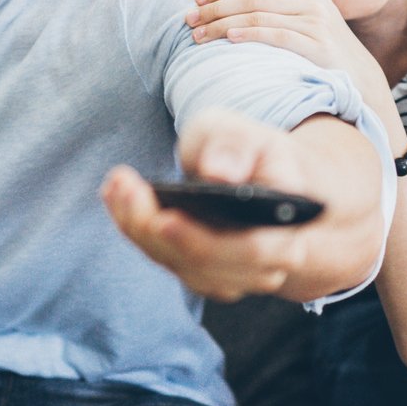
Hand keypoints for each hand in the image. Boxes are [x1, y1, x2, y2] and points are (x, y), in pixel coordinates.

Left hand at [102, 107, 361, 302]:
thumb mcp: (247, 132)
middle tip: (126, 187)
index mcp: (289, 226)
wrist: (261, 175)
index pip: (250, 250)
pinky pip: (164, 258)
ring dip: (138, 229)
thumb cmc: (253, 153)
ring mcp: (233, 273)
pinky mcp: (201, 271)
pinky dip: (135, 230)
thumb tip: (220, 173)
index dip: (202, 241)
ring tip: (117, 184)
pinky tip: (117, 196)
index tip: (163, 217)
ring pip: (179, 266)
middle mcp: (266, 262)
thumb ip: (237, 144)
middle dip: (155, 229)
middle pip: (204, 264)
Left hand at [186, 0, 381, 86]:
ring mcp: (315, 22)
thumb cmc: (326, 40)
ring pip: (259, 15)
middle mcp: (310, 0)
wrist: (358, 73)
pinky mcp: (317, 46)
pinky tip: (229, 38)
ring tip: (199, 35)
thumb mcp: (315, 7)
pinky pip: (277, 35)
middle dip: (215, 7)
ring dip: (223, 24)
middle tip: (189, 19)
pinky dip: (250, 34)